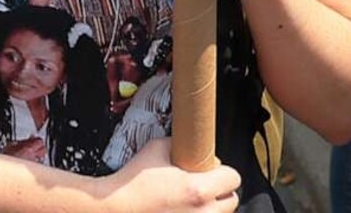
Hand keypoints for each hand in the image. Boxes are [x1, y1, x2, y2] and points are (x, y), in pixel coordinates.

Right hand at [98, 145, 240, 209]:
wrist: (117, 208)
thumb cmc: (133, 182)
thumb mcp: (155, 149)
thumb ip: (178, 144)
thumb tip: (192, 144)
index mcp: (197, 190)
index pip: (233, 177)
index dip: (222, 170)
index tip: (210, 169)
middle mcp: (204, 212)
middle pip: (232, 200)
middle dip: (219, 190)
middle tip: (201, 184)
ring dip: (212, 206)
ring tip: (191, 200)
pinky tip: (183, 209)